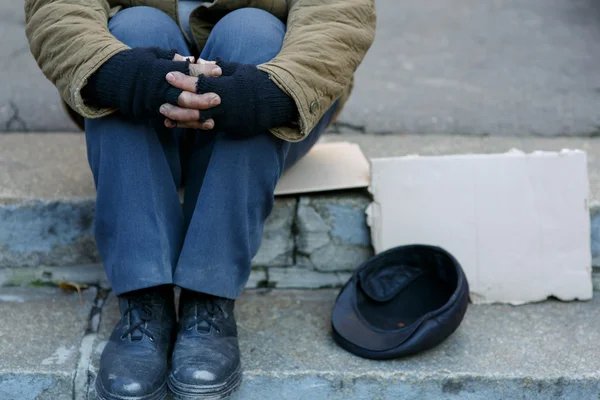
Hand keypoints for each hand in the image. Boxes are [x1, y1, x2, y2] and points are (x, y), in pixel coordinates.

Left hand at [163, 59, 295, 136]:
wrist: (275, 104)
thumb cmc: (256, 83)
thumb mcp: (239, 70)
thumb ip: (218, 68)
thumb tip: (199, 60)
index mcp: (227, 87)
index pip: (201, 83)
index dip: (183, 80)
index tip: (168, 75)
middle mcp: (226, 105)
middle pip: (196, 104)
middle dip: (177, 103)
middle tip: (160, 100)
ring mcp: (228, 119)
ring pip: (200, 120)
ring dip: (181, 119)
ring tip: (165, 116)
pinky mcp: (230, 128)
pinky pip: (208, 128)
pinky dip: (192, 126)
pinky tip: (180, 125)